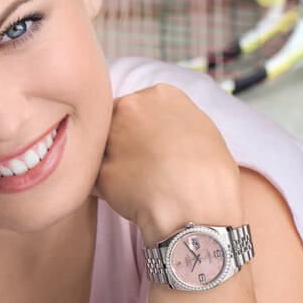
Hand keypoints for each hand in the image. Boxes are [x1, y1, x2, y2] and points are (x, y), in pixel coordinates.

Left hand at [92, 84, 243, 245]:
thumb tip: (152, 126)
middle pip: (113, 122)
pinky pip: (93, 176)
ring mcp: (111, 135)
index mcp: (160, 94)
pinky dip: (105, 188)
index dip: (140, 131)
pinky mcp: (97, 165)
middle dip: (121, 143)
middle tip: (143, 167)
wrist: (198, 208)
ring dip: (111, 164)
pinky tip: (128, 196)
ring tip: (139, 182)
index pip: (135, 106)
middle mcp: (130, 106)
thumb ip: (169, 120)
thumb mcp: (201, 130)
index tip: (153, 148)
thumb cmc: (209, 175)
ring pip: (100, 148)